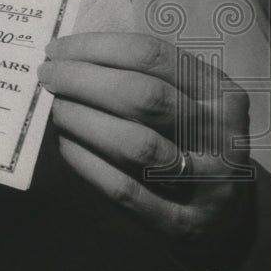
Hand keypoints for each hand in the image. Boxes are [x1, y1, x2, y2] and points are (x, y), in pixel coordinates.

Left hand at [38, 32, 252, 248]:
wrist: (223, 216)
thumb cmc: (188, 140)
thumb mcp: (186, 100)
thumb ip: (140, 77)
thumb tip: (68, 57)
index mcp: (220, 92)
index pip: (152, 55)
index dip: (95, 48)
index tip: (56, 49)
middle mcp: (220, 134)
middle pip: (143, 96)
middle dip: (83, 81)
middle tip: (47, 77)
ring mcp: (206, 182)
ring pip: (136, 144)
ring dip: (83, 121)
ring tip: (55, 109)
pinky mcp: (181, 222)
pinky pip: (124, 188)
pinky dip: (87, 162)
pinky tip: (65, 144)